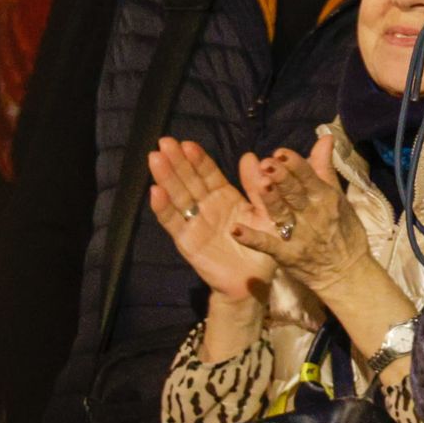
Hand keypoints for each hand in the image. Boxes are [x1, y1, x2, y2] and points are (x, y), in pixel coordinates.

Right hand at [148, 138, 273, 303]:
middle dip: (177, 161)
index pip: (209, 173)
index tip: (188, 143)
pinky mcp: (187, 241)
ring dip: (166, 177)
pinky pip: (174, 223)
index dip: (198, 159)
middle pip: (189, 180)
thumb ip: (258, 188)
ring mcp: (195, 223)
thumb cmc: (263, 245)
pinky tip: (155, 192)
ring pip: (178, 196)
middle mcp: (207, 207)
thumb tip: (251, 156)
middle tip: (165, 142)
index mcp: (226, 197)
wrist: (255, 281)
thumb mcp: (268, 213)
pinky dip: (163, 208)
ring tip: (155, 158)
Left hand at [232, 136, 372, 295]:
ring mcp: (299, 235)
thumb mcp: (338, 197)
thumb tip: (325, 138)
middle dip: (282, 179)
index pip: (309, 178)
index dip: (295, 165)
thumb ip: (325, 169)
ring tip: (260, 186)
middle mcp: (313, 215)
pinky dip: (252, 239)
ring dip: (271, 201)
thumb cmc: (342, 230)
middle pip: (295, 194)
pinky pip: (268, 245)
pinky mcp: (287, 255)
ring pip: (282, 215)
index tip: (280, 153)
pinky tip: (236, 230)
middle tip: (267, 164)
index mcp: (325, 198)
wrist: (346, 272)